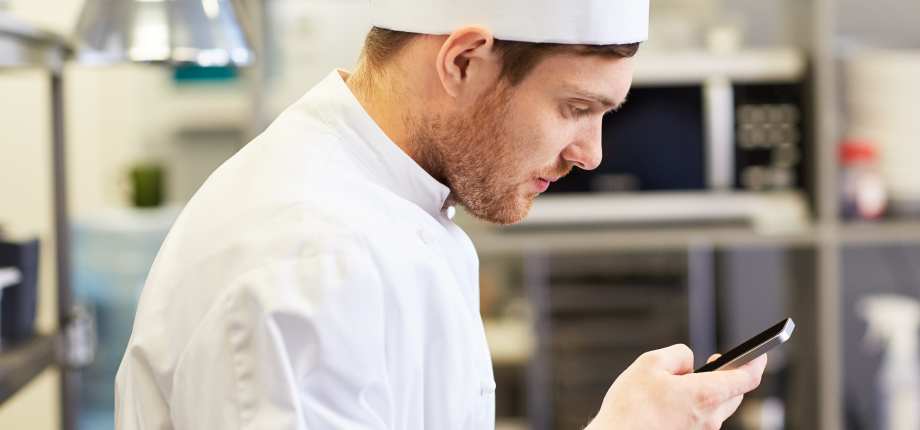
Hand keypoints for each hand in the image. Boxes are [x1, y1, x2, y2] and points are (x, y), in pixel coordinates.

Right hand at [584, 344, 766, 429]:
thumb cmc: (630, 407)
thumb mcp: (650, 363)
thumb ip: (678, 354)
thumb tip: (689, 362)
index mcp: (704, 395)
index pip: (746, 378)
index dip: (756, 361)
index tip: (760, 353)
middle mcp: (709, 418)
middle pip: (735, 393)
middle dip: (728, 374)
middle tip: (713, 362)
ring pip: (717, 406)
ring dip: (708, 391)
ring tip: (680, 383)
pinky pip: (702, 418)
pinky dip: (694, 405)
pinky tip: (671, 401)